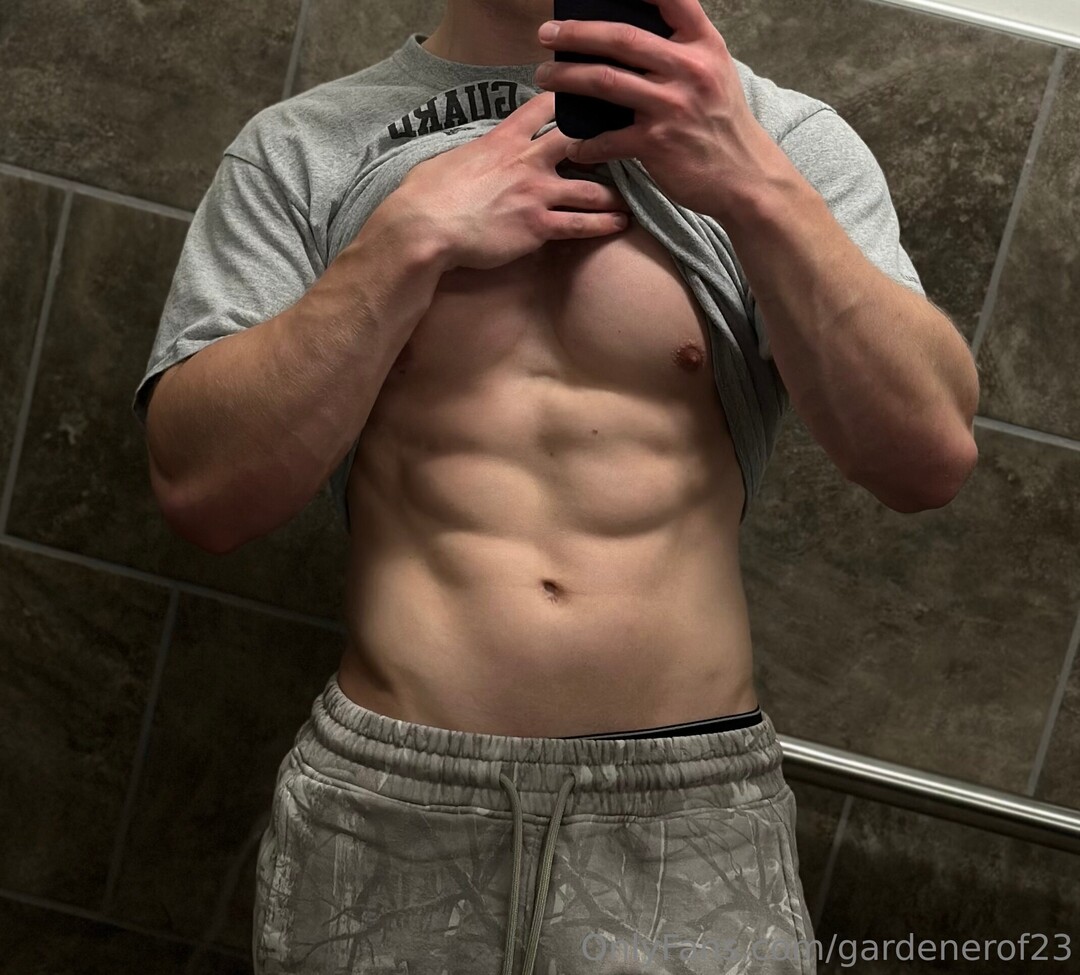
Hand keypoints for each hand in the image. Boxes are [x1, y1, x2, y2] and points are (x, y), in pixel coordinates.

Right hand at [396, 91, 632, 271]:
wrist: (425, 227)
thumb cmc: (426, 195)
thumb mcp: (449, 160)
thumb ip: (472, 155)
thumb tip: (469, 159)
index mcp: (504, 139)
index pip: (543, 107)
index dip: (566, 101)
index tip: (582, 100)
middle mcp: (527, 161)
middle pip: (580, 143)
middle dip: (604, 145)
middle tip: (622, 150)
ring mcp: (537, 194)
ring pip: (590, 189)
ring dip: (613, 195)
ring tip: (628, 200)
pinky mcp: (539, 226)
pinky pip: (581, 225)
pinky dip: (603, 225)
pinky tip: (620, 224)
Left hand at [533, 0, 788, 220]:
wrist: (744, 176)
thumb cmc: (722, 123)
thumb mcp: (714, 73)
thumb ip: (680, 51)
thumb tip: (630, 38)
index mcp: (703, 46)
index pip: (671, 0)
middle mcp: (688, 69)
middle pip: (621, 38)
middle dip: (576, 33)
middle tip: (547, 33)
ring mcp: (671, 106)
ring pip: (605, 81)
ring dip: (567, 77)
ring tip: (543, 76)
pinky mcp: (657, 143)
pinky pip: (608, 139)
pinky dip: (586, 144)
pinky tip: (575, 145)